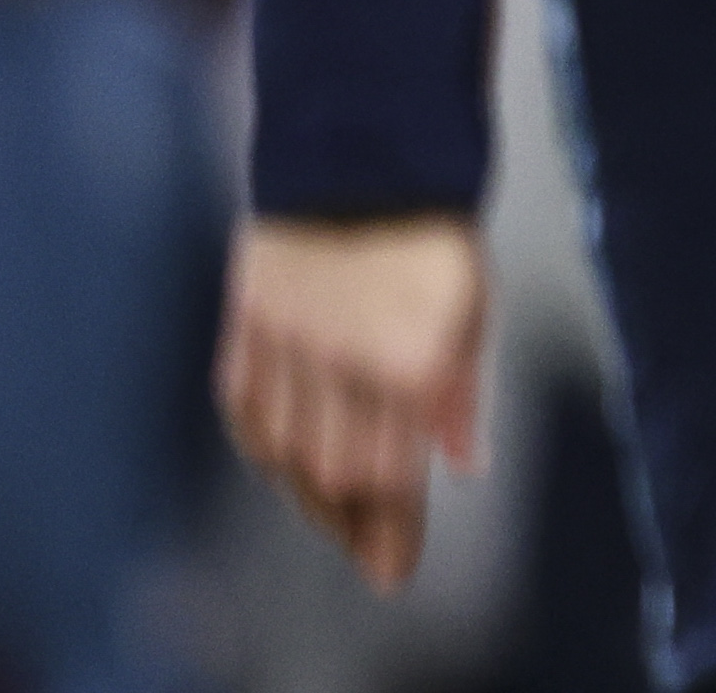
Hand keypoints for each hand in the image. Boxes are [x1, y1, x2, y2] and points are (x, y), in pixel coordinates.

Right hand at [217, 214, 488, 590]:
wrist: (368, 147)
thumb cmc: (435, 229)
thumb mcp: (471, 305)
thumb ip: (460, 392)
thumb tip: (461, 464)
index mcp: (412, 355)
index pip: (392, 474)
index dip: (391, 529)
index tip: (393, 567)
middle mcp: (344, 355)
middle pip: (334, 473)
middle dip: (351, 524)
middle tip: (368, 550)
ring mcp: (289, 337)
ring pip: (284, 449)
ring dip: (307, 494)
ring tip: (333, 517)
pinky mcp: (250, 317)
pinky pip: (244, 405)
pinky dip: (263, 443)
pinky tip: (284, 464)